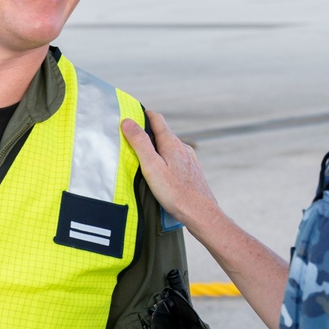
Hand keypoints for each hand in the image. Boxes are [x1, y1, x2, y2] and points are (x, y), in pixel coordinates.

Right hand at [121, 110, 217, 227]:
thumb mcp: (151, 166)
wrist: (200, 213)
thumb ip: (140, 143)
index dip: (143, 114)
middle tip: (131, 139)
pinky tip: (160, 174)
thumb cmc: (176, 193)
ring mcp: (189, 160)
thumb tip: (128, 122)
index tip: (131, 114)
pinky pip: (175, 160)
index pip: (157, 119)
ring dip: (156, 149)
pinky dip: (165, 161)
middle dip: (147, 134)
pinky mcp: (192, 172)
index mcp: (172, 143)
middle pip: (162, 133)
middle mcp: (182, 148)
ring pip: (169, 148)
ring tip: (143, 158)